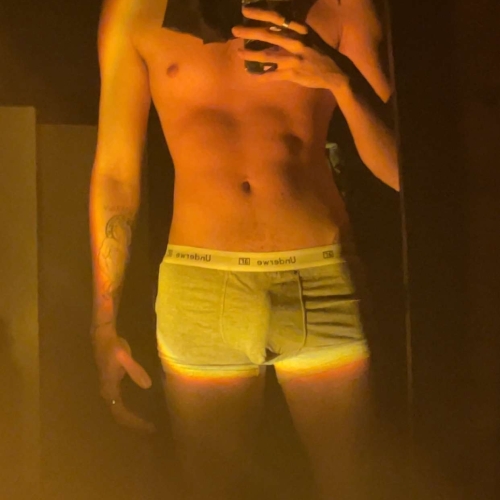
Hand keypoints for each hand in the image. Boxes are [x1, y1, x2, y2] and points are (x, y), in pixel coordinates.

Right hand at [92, 327, 154, 433]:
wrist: (103, 337)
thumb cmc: (112, 347)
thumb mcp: (124, 358)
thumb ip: (135, 371)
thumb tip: (147, 386)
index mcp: (109, 388)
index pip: (120, 412)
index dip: (133, 422)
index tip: (147, 427)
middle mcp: (108, 391)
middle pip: (120, 414)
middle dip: (134, 423)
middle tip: (151, 429)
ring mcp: (111, 388)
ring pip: (120, 409)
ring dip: (132, 417)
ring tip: (147, 424)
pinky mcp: (115, 382)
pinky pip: (122, 401)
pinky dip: (132, 407)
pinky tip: (142, 407)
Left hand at [232, 7, 347, 90]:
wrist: (335, 71)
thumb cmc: (319, 52)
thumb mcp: (308, 35)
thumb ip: (292, 30)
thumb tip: (273, 25)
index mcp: (298, 30)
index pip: (276, 18)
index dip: (260, 14)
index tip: (245, 11)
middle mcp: (295, 42)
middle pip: (268, 35)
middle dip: (249, 32)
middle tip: (234, 30)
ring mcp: (293, 59)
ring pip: (267, 57)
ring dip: (251, 55)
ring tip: (238, 53)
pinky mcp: (293, 74)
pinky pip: (273, 75)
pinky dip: (261, 76)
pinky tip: (251, 75)